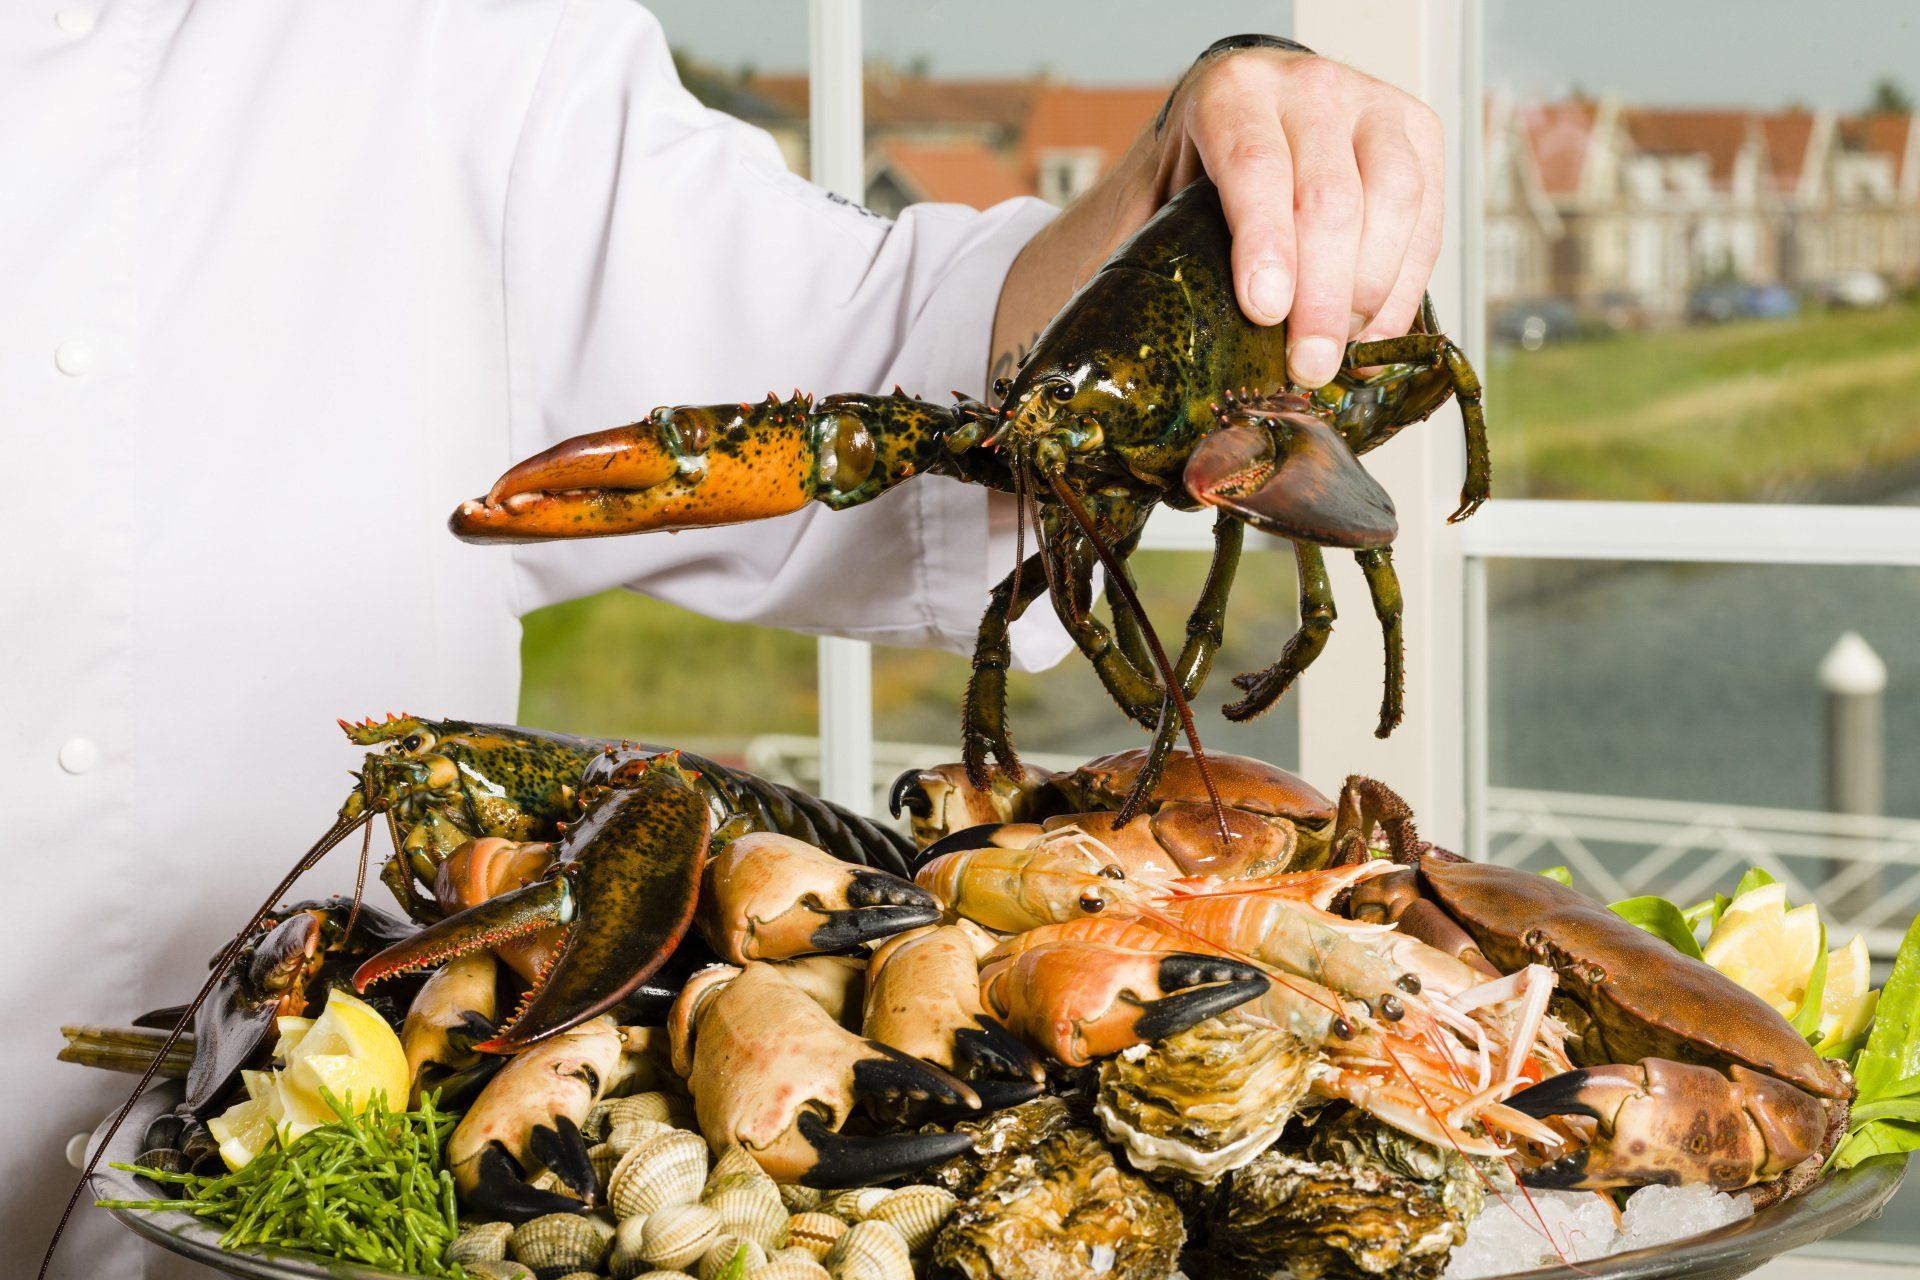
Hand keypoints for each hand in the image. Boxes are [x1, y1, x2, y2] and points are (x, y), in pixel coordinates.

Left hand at [1136, 47, 1444, 386]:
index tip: (1265, 311)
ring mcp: (1372, 105)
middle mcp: (1309, 87)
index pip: (1256, 166)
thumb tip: (1127, 337)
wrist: (1248, 116)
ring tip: (1338, 350)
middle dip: (1322, 296)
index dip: (1266, 245)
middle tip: (1308, 364)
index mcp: (1233, 91)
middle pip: (1331, 197)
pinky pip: (1427, 220)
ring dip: (1370, 294)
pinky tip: (1372, 334)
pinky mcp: (1419, 134)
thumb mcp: (1156, 198)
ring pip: (1394, 202)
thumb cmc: (1198, 169)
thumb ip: (1151, 250)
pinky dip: (1403, 290)